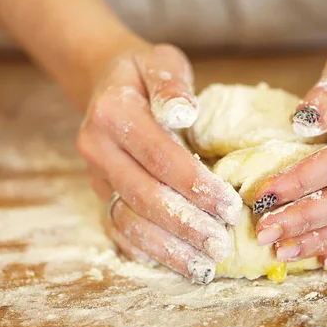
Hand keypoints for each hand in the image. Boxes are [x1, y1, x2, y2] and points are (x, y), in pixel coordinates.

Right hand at [77, 43, 241, 282]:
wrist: (107, 84)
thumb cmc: (145, 73)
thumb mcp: (161, 61)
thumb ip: (172, 84)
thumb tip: (183, 112)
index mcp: (113, 113)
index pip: (159, 156)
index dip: (195, 184)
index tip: (230, 207)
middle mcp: (97, 148)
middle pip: (144, 196)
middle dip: (186, 225)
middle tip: (222, 244)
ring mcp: (96, 175)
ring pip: (129, 220)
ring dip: (167, 248)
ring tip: (204, 265)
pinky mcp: (102, 193)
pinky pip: (118, 228)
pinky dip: (146, 250)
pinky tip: (175, 263)